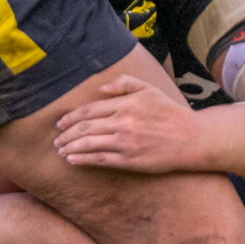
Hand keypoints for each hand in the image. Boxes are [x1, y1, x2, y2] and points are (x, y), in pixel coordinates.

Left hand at [54, 75, 213, 172]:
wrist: (189, 138)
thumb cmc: (168, 112)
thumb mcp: (149, 89)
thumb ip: (124, 83)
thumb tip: (100, 89)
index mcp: (126, 104)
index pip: (90, 110)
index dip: (71, 117)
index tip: (60, 123)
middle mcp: (123, 122)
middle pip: (85, 128)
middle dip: (66, 134)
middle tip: (56, 139)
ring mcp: (125, 143)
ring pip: (89, 144)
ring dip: (70, 147)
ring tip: (60, 150)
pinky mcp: (129, 160)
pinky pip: (100, 160)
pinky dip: (83, 159)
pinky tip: (72, 160)